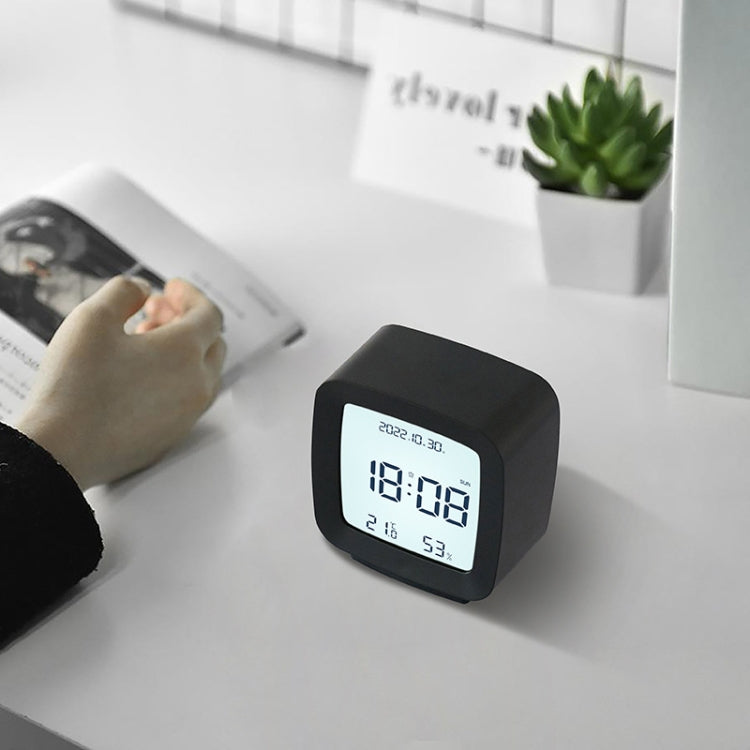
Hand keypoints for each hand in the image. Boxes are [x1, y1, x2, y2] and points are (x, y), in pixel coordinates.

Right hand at [15, 276, 226, 489]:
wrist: (62, 451)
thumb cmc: (75, 384)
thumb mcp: (92, 318)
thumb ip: (124, 292)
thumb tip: (143, 289)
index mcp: (185, 351)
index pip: (208, 315)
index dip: (191, 296)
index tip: (172, 288)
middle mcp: (197, 384)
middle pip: (212, 343)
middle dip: (187, 321)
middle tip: (154, 311)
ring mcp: (189, 414)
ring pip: (204, 373)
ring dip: (185, 351)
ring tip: (144, 342)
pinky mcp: (174, 436)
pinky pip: (189, 399)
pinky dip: (177, 379)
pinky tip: (142, 376)